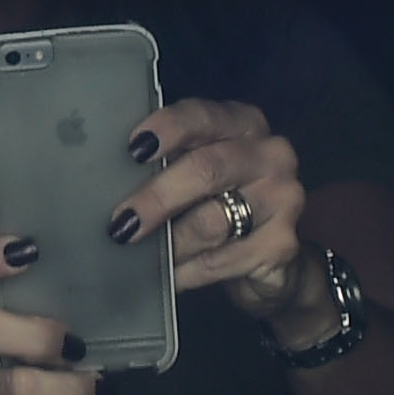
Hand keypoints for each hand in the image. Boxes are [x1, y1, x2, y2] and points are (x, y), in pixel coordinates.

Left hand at [107, 95, 311, 322]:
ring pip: (211, 221)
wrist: (277, 261)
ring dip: (169, 244)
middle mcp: (271, 153)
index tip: (132, 150)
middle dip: (157, 198)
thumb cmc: (223, 203)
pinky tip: (168, 278)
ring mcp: (283, 198)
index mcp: (243, 123)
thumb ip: (171, 162)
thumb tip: (109, 176)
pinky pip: (221, 260)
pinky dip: (187, 272)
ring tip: (139, 255)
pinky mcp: (282, 244)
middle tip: (121, 223)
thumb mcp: (200, 172)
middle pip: (206, 169)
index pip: (202, 116)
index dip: (166, 130)